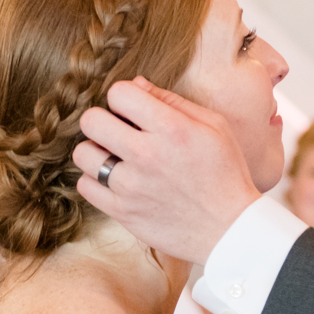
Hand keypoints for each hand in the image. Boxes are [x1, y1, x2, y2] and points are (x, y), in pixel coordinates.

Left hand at [74, 78, 261, 265]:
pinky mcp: (123, 212)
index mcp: (171, 128)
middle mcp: (147, 155)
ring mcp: (131, 186)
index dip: (124, 97)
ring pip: (83, 154)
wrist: (230, 229)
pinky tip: (115, 180)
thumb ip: (173, 101)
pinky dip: (95, 181)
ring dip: (96, 151)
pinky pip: (85, 186)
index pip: (119, 93)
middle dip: (103, 120)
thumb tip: (138, 84)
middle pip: (91, 121)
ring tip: (115, 157)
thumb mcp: (214, 127)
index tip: (133, 110)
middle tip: (118, 131)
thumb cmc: (225, 174)